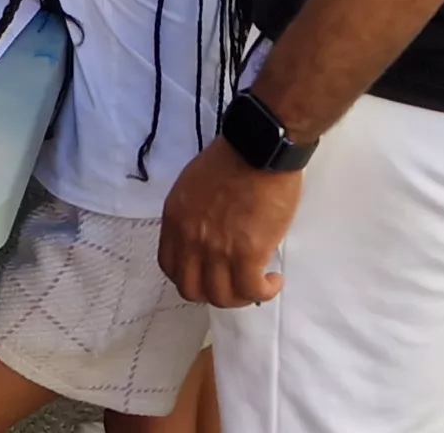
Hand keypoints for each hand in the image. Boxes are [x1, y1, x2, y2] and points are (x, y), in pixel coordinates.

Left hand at [155, 139, 299, 307]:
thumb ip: (193, 216)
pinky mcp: (248, 253)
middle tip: (233, 284)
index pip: (170, 266)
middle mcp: (190, 240)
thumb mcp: (194, 186)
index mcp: (175, 220)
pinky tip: (273, 281)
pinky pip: (251, 290)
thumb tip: (209, 235)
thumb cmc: (233, 158)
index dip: (189, 277)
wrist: (259, 148)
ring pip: (221, 296)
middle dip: (212, 293)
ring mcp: (218, 250)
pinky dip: (263, 292)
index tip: (208, 274)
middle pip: (192, 289)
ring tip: (257, 284)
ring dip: (240, 297)